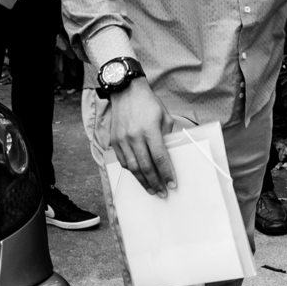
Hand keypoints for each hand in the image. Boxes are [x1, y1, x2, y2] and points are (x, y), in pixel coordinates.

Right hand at [109, 78, 176, 196]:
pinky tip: (139, 176)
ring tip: (151, 190)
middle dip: (155, 182)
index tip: (172, 184)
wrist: (126, 92)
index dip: (166, 173)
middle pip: (145, 166)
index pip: (159, 157)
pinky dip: (131, 171)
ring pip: (132, 167)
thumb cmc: (149, 104)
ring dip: (142, 181)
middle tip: (162, 193)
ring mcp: (122, 140)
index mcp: (149, 130)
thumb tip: (168, 155)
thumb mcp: (164, 117)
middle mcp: (134, 137)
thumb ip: (167, 136)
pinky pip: (122, 161)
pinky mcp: (114, 141)